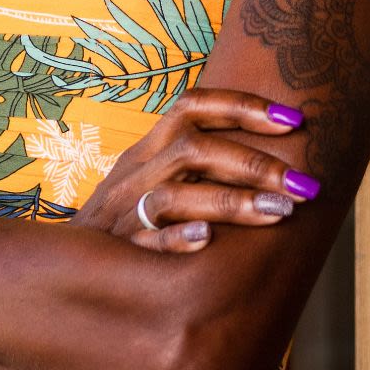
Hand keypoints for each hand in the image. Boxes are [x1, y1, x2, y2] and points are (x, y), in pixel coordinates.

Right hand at [70, 87, 318, 252]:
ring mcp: (123, 211)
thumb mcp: (155, 178)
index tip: (294, 120)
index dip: (243, 106)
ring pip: (175, 195)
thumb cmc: (129, 219)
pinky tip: (208, 240)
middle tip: (303, 185)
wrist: (66, 263)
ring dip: (231, 201)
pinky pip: (145, 242)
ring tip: (280, 212)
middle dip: (253, 163)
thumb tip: (276, 161)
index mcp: (149, 147)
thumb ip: (201, 164)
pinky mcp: (119, 252)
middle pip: (193, 150)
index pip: (192, 106)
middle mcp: (135, 171)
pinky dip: (176, 238)